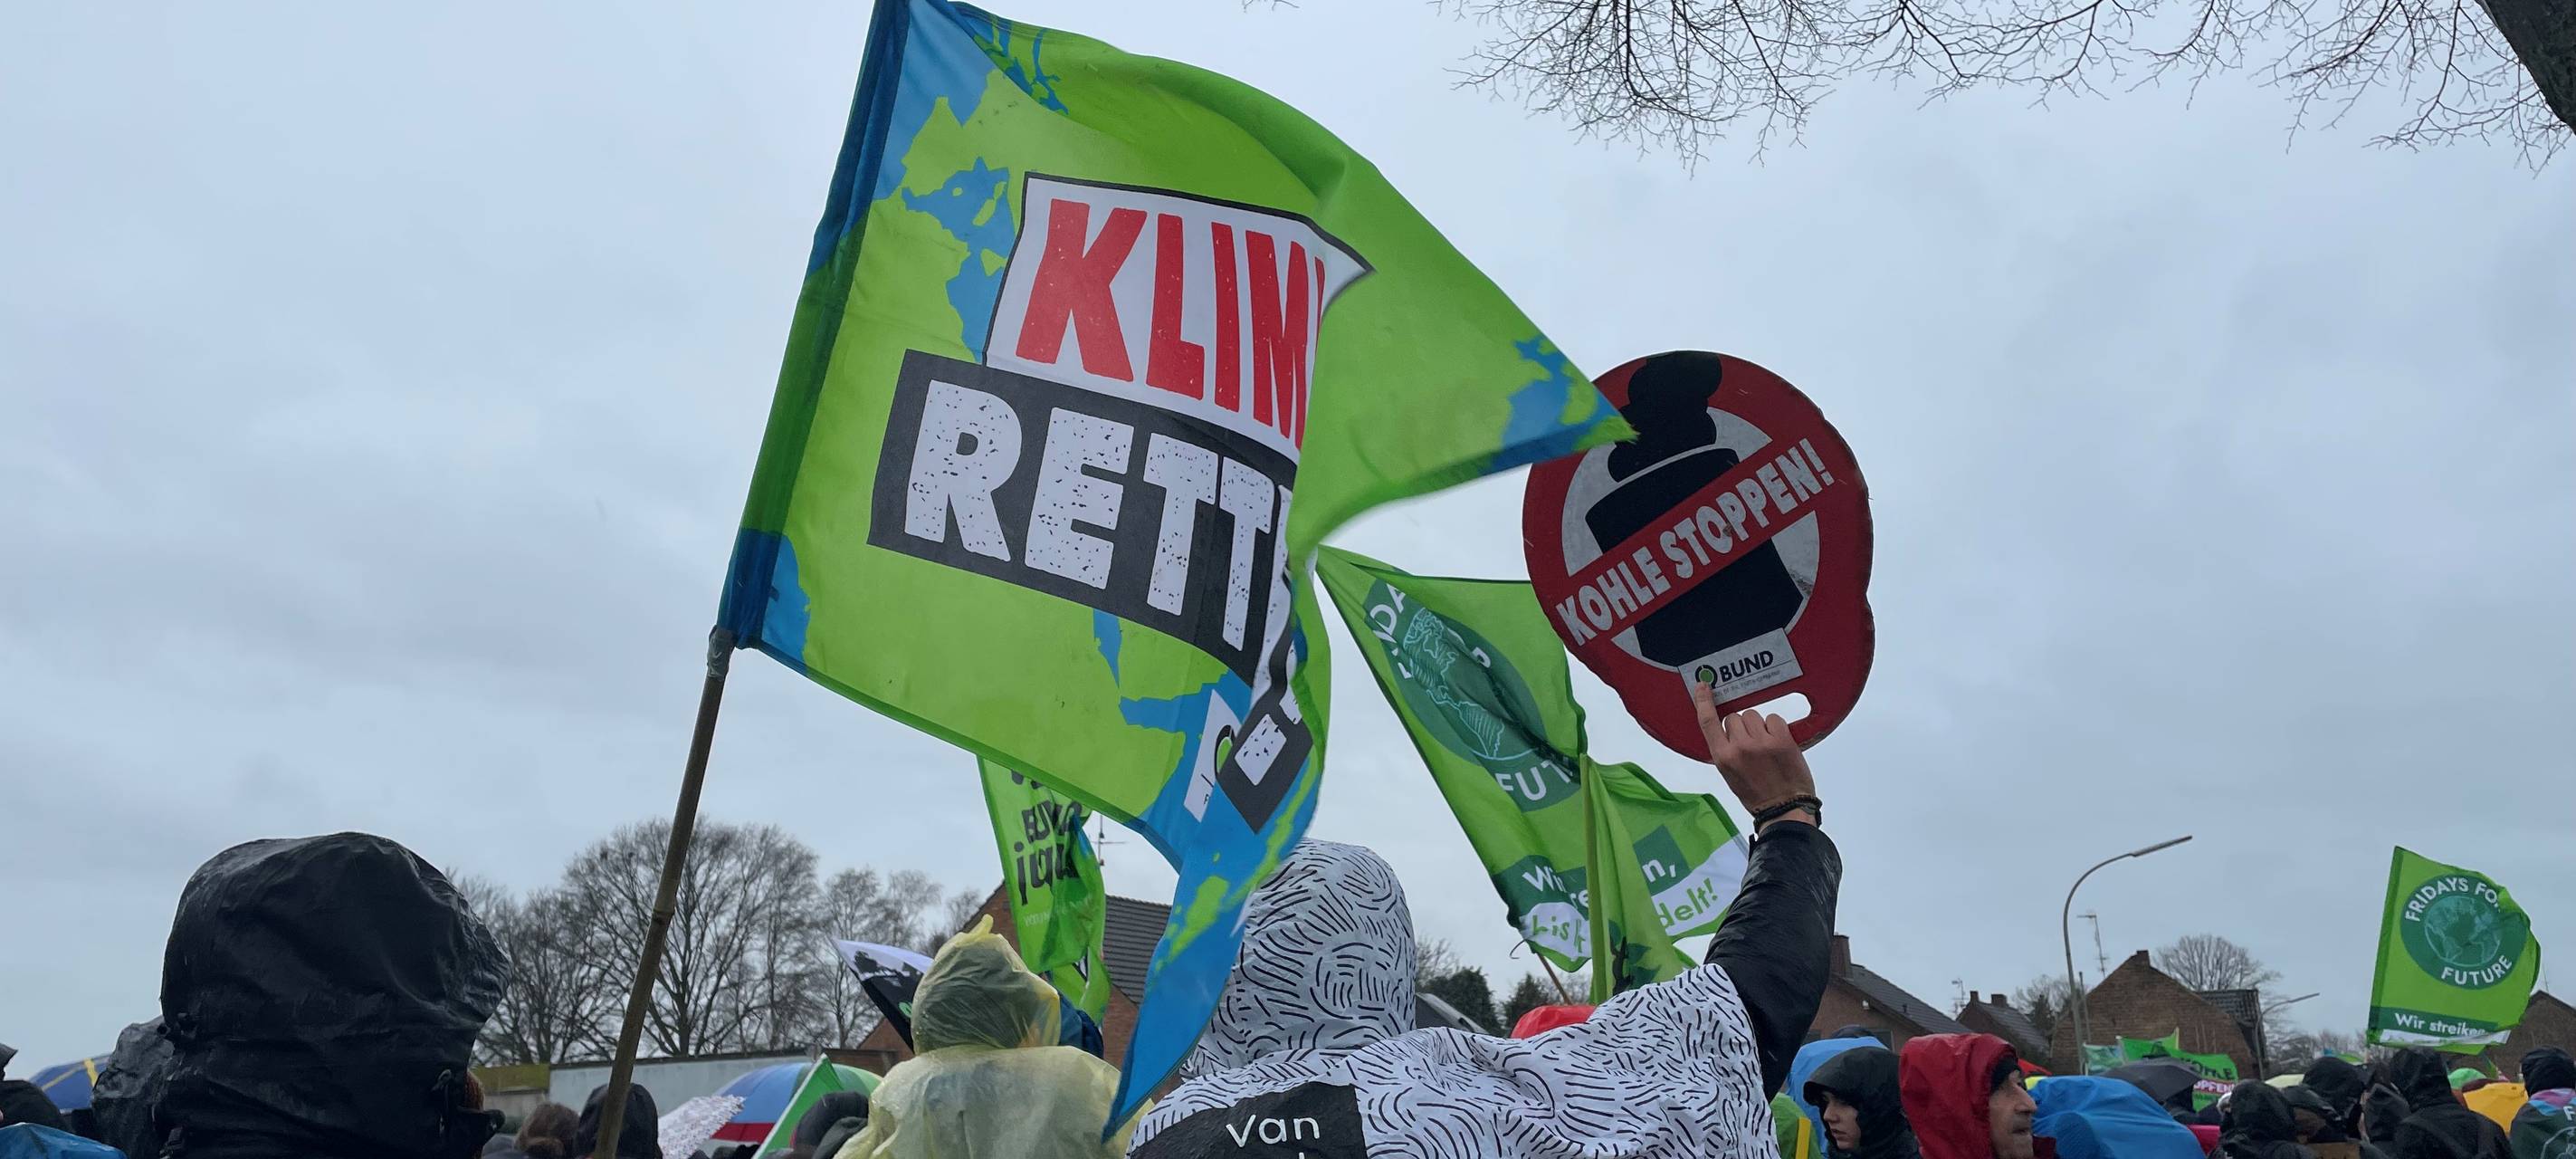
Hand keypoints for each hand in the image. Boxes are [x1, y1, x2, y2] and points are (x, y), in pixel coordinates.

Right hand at [1688, 681, 1815, 826]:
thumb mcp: (1730, 775)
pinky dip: (1776, 727)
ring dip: (1759, 726)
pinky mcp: (1781, 739)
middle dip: (1742, 726)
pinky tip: (1778, 742)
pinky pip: (1773, 718)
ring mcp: (1761, 742)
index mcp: (1723, 758)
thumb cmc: (1756, 794)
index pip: (1708, 722)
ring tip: (1766, 744)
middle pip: (1735, 717)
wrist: (1784, 807)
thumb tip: (1727, 729)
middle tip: (1751, 743)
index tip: (1703, 686)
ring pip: (1753, 715)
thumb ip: (1726, 751)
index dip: (1704, 702)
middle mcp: (1739, 747)